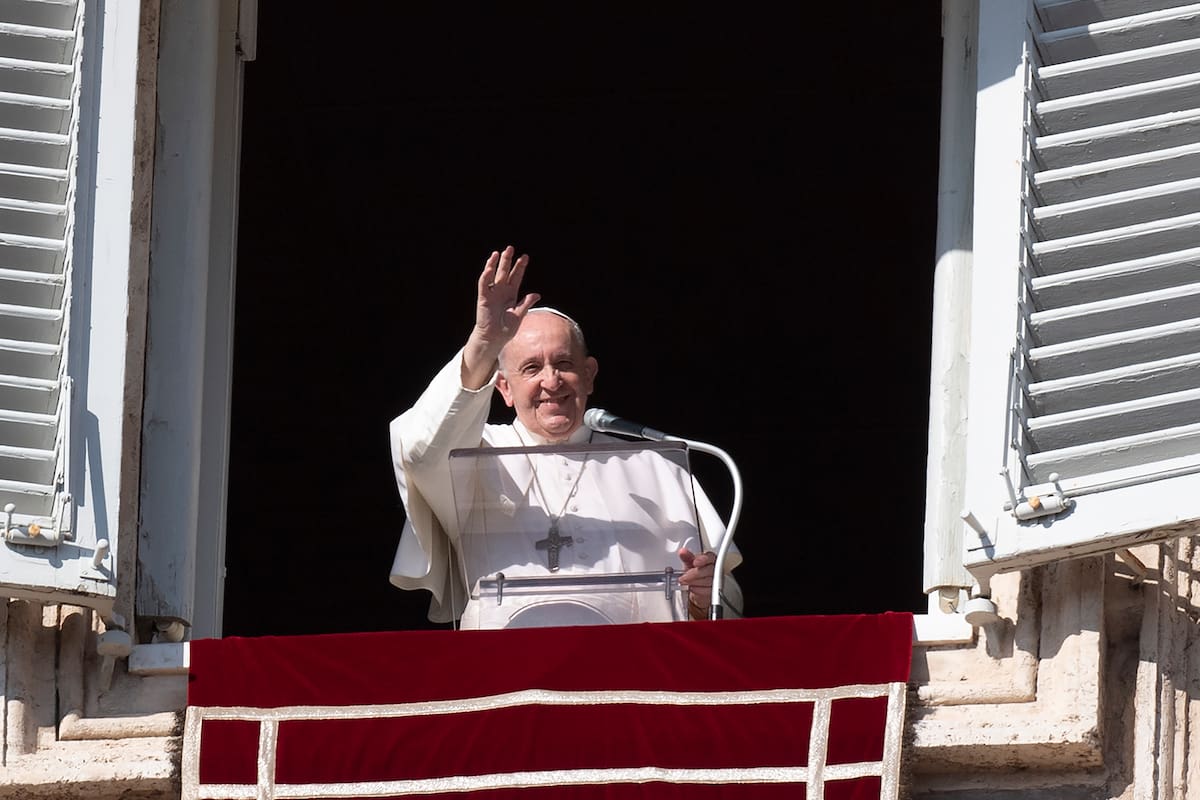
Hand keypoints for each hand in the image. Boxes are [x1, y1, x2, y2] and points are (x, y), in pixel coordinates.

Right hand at [462, 245, 539, 387]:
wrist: (495, 338)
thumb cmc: (507, 329)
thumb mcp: (519, 315)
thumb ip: (526, 303)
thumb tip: (537, 294)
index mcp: (511, 294)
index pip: (516, 277)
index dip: (520, 267)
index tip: (525, 257)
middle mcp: (501, 291)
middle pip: (505, 272)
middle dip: (508, 261)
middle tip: (511, 248)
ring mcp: (492, 294)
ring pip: (494, 275)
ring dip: (496, 264)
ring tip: (499, 253)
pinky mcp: (484, 298)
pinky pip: (484, 284)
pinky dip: (486, 275)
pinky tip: (489, 267)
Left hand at [678, 547, 716, 618]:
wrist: (694, 588)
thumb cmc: (693, 574)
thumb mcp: (689, 564)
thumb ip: (686, 557)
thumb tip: (682, 552)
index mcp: (710, 559)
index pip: (710, 557)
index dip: (703, 559)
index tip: (695, 562)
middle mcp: (715, 569)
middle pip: (709, 569)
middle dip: (695, 573)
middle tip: (683, 577)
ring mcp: (716, 580)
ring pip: (709, 580)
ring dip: (695, 582)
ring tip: (685, 582)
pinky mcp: (715, 591)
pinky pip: (709, 590)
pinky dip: (698, 589)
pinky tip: (692, 588)